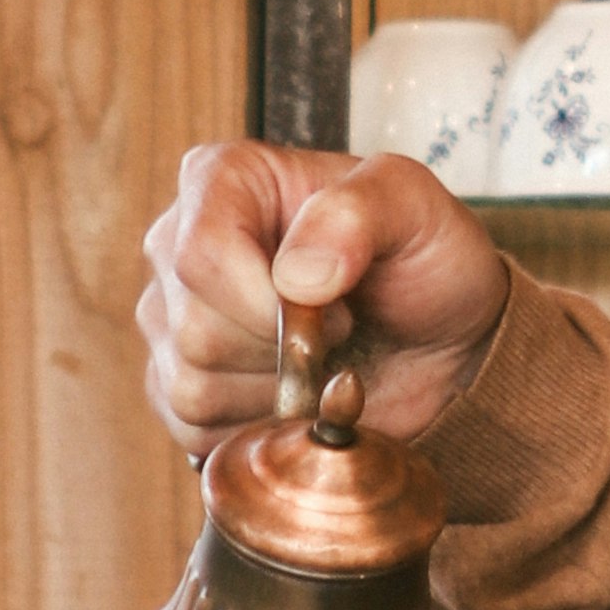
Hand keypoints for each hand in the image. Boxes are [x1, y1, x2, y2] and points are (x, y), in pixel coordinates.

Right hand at [137, 142, 512, 452]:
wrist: (439, 337)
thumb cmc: (423, 258)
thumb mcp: (415, 208)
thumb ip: (357, 215)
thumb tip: (296, 275)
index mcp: (225, 179)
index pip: (200, 254)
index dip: (266, 301)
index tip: (336, 307)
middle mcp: (179, 243)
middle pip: (195, 329)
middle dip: (282, 350)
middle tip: (340, 331)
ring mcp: (170, 317)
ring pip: (190, 387)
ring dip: (275, 392)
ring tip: (321, 360)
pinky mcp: (175, 384)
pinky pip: (192, 429)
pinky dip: (258, 427)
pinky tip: (297, 393)